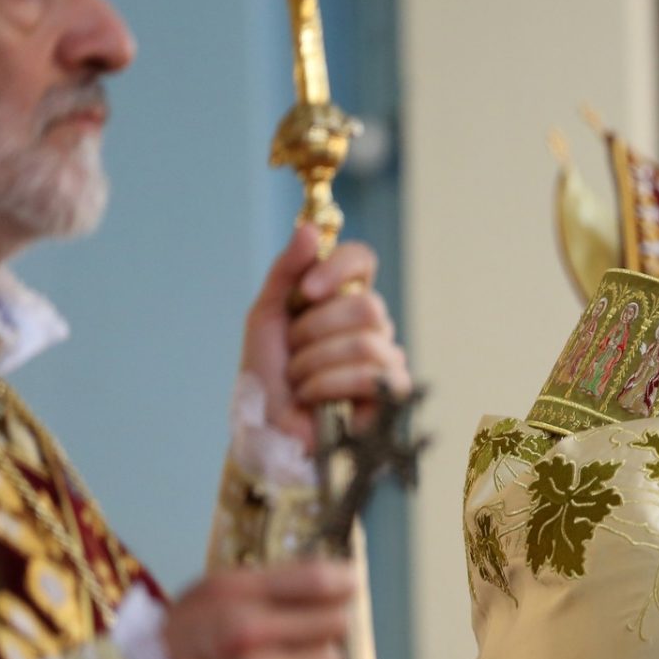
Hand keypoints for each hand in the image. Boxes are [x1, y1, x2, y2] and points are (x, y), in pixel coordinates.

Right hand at [163, 561, 356, 658]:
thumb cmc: (181, 640)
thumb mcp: (213, 594)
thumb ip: (272, 581)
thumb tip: (336, 574)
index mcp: (233, 594)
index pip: (319, 580)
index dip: (343, 580)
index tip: (348, 583)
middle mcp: (250, 633)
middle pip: (336, 621)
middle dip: (327, 621)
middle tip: (307, 625)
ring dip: (314, 658)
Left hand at [243, 223, 410, 449]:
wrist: (265, 428)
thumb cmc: (267, 377)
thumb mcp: (266, 316)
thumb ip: (286, 272)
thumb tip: (311, 229)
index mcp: (341, 300)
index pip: (362, 260)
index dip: (339, 267)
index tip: (307, 292)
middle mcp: (370, 325)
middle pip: (365, 304)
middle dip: (314, 332)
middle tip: (293, 354)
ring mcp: (385, 358)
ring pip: (364, 341)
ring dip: (315, 364)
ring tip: (299, 382)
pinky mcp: (392, 393)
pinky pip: (371, 375)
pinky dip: (329, 386)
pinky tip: (314, 398)